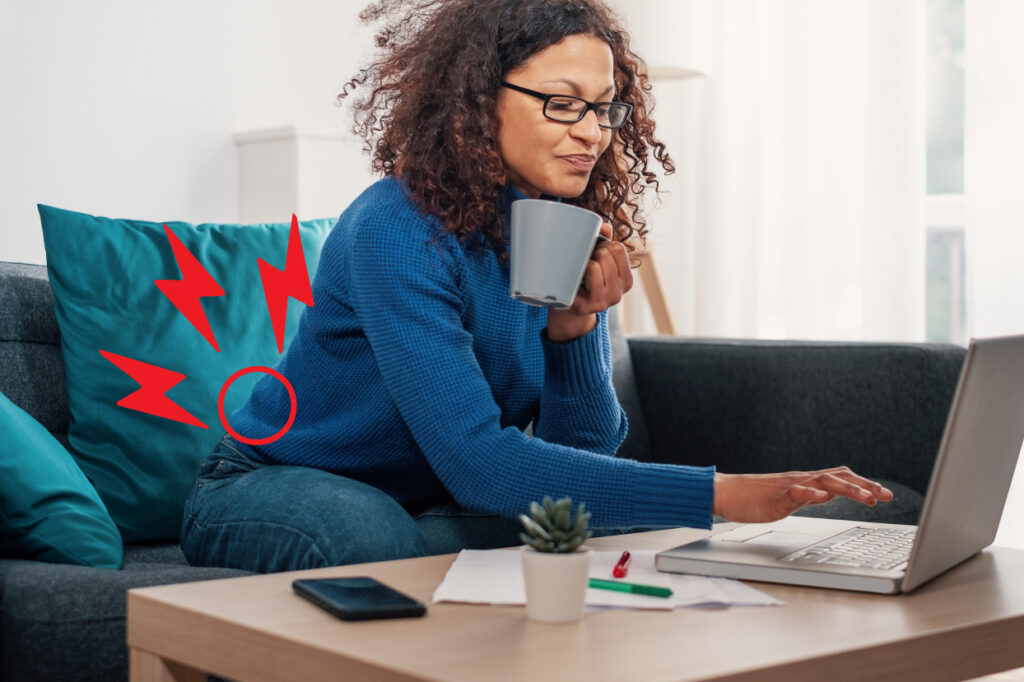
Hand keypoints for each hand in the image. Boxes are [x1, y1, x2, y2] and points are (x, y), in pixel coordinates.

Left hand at [546, 223, 633, 342]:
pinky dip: (577, 271)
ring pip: (595, 264)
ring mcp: (603, 301)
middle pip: (606, 253)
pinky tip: (574, 281)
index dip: (604, 244)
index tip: (595, 252)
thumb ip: (603, 240)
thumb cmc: (583, 278)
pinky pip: (585, 275)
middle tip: (584, 263)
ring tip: (579, 273)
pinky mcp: (586, 306)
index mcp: (625, 280)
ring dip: (583, 263)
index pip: (618, 248)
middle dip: (592, 252)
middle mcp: (619, 293)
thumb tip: (603, 224)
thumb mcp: (597, 259)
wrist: (567, 307)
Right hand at [712, 466, 894, 522]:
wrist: (726, 493)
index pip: (841, 478)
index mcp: (806, 482)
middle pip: (839, 477)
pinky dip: (810, 493)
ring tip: (868, 498)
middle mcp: (802, 480)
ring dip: (848, 489)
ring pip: (823, 482)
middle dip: (865, 486)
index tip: (884, 494)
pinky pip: (795, 492)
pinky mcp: (775, 496)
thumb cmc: (754, 497)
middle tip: (887, 495)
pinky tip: (823, 497)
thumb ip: (808, 495)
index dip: (864, 484)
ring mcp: (789, 486)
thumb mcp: (789, 497)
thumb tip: (829, 495)